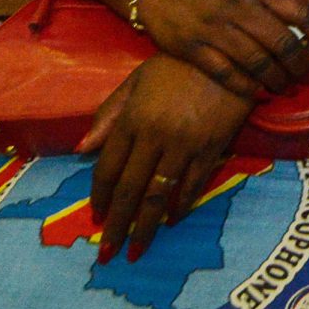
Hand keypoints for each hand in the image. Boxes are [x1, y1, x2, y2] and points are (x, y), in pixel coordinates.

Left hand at [81, 55, 251, 261]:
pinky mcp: (212, 147)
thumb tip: (80, 150)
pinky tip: (171, 220)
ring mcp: (184, 143)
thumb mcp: (136, 81)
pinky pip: (193, 184)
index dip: (100, 197)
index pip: (108, 167)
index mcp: (132, 118)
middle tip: (108, 253)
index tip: (96, 219)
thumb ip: (109, 115)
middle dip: (118, 225)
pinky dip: (180, 206)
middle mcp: (154, 135)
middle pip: (130, 189)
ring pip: (159, 194)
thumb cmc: (176, 65)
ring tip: (137, 250)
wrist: (228, 54)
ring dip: (145, 227)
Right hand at [137, 0, 308, 96]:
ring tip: (287, 87)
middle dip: (301, 64)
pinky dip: (246, 87)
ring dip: (278, 80)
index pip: (301, 11)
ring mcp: (214, 28)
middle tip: (307, 74)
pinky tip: (259, 93)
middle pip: (282, 42)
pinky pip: (226, 74)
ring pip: (257, 62)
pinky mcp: (192, 48)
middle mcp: (238, 6)